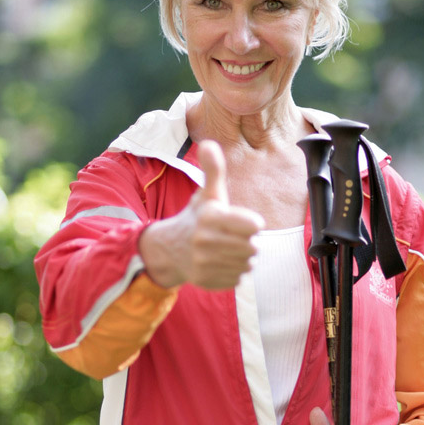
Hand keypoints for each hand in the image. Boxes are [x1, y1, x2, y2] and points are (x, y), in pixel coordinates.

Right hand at [139, 140, 263, 288]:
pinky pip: (238, 277)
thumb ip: (214, 170)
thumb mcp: (206, 194)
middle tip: (232, 236)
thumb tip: (209, 143)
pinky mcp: (207, 281)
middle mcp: (205, 241)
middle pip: (253, 247)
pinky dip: (234, 271)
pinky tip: (221, 262)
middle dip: (247, 241)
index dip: (252, 223)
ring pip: (247, 263)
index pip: (254, 226)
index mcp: (210, 217)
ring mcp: (205, 263)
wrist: (169, 249)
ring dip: (242, 256)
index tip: (242, 222)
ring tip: (226, 248)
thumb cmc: (196, 218)